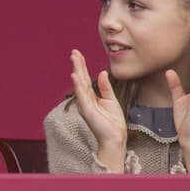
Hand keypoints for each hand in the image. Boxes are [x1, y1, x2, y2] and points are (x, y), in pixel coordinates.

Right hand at [70, 49, 126, 171]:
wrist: (115, 138)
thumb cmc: (113, 122)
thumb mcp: (111, 100)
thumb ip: (105, 87)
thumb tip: (102, 73)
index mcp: (91, 97)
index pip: (85, 78)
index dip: (82, 66)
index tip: (78, 54)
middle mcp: (85, 99)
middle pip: (80, 78)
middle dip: (77, 64)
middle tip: (73, 51)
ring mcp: (85, 104)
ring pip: (80, 84)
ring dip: (76, 70)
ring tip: (74, 58)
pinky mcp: (87, 110)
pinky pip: (82, 95)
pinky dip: (78, 85)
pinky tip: (75, 76)